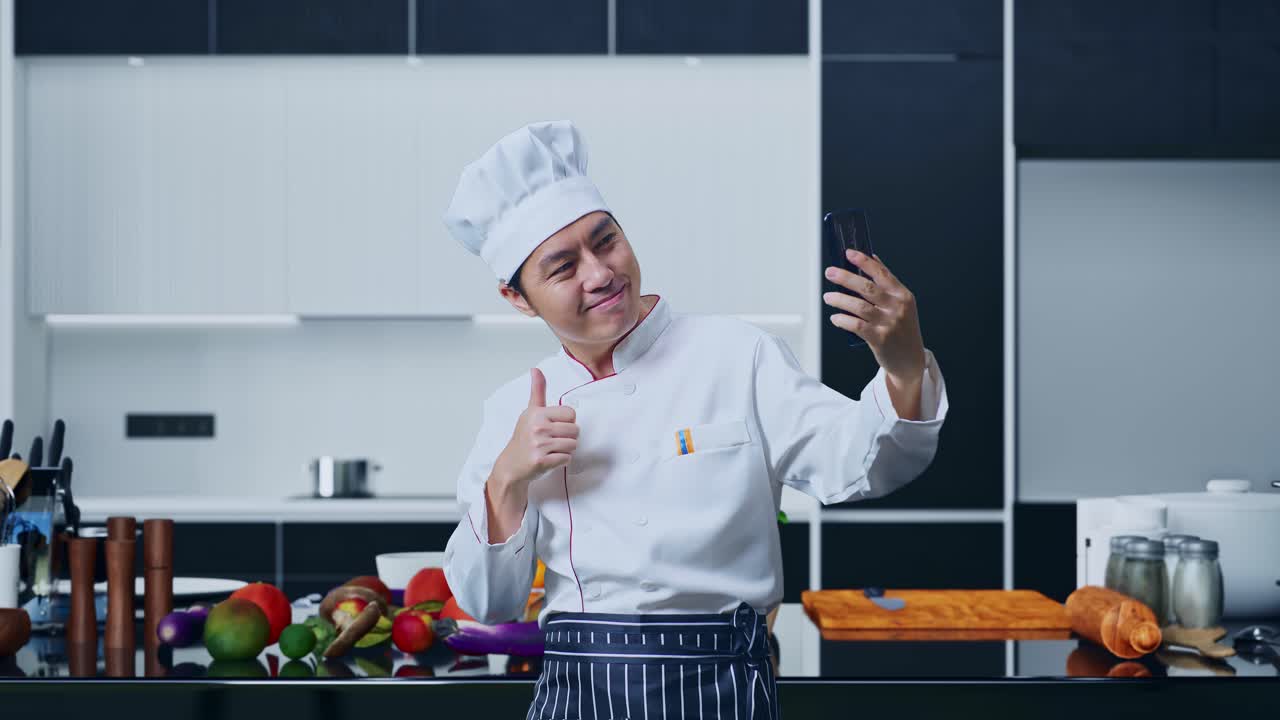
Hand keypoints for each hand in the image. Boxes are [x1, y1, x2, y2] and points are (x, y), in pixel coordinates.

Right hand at [494, 368, 579, 490]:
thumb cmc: (524, 437)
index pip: (571, 413)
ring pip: (573, 445)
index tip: (554, 427)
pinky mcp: (541, 461)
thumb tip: (535, 369)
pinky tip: (549, 458)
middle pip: (575, 430)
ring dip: (565, 449)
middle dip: (568, 437)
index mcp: (537, 413)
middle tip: (552, 440)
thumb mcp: (530, 411)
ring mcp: (539, 445)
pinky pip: (567, 458)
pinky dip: (561, 461)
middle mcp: (537, 427)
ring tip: (551, 449)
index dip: (566, 422)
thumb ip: (537, 390)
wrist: (511, 465)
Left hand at [823, 250, 925, 382]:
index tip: (849, 253)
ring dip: (840, 300)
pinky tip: (835, 318)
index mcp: (903, 295)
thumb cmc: (902, 330)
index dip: (864, 261)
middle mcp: (897, 307)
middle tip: (830, 273)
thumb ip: (888, 283)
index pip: (882, 273)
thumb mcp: (902, 304)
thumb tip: (873, 259)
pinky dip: (843, 320)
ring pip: (859, 306)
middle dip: (846, 278)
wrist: (910, 360)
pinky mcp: (880, 339)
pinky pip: (856, 325)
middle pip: (867, 288)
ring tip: (828, 297)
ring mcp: (889, 323)